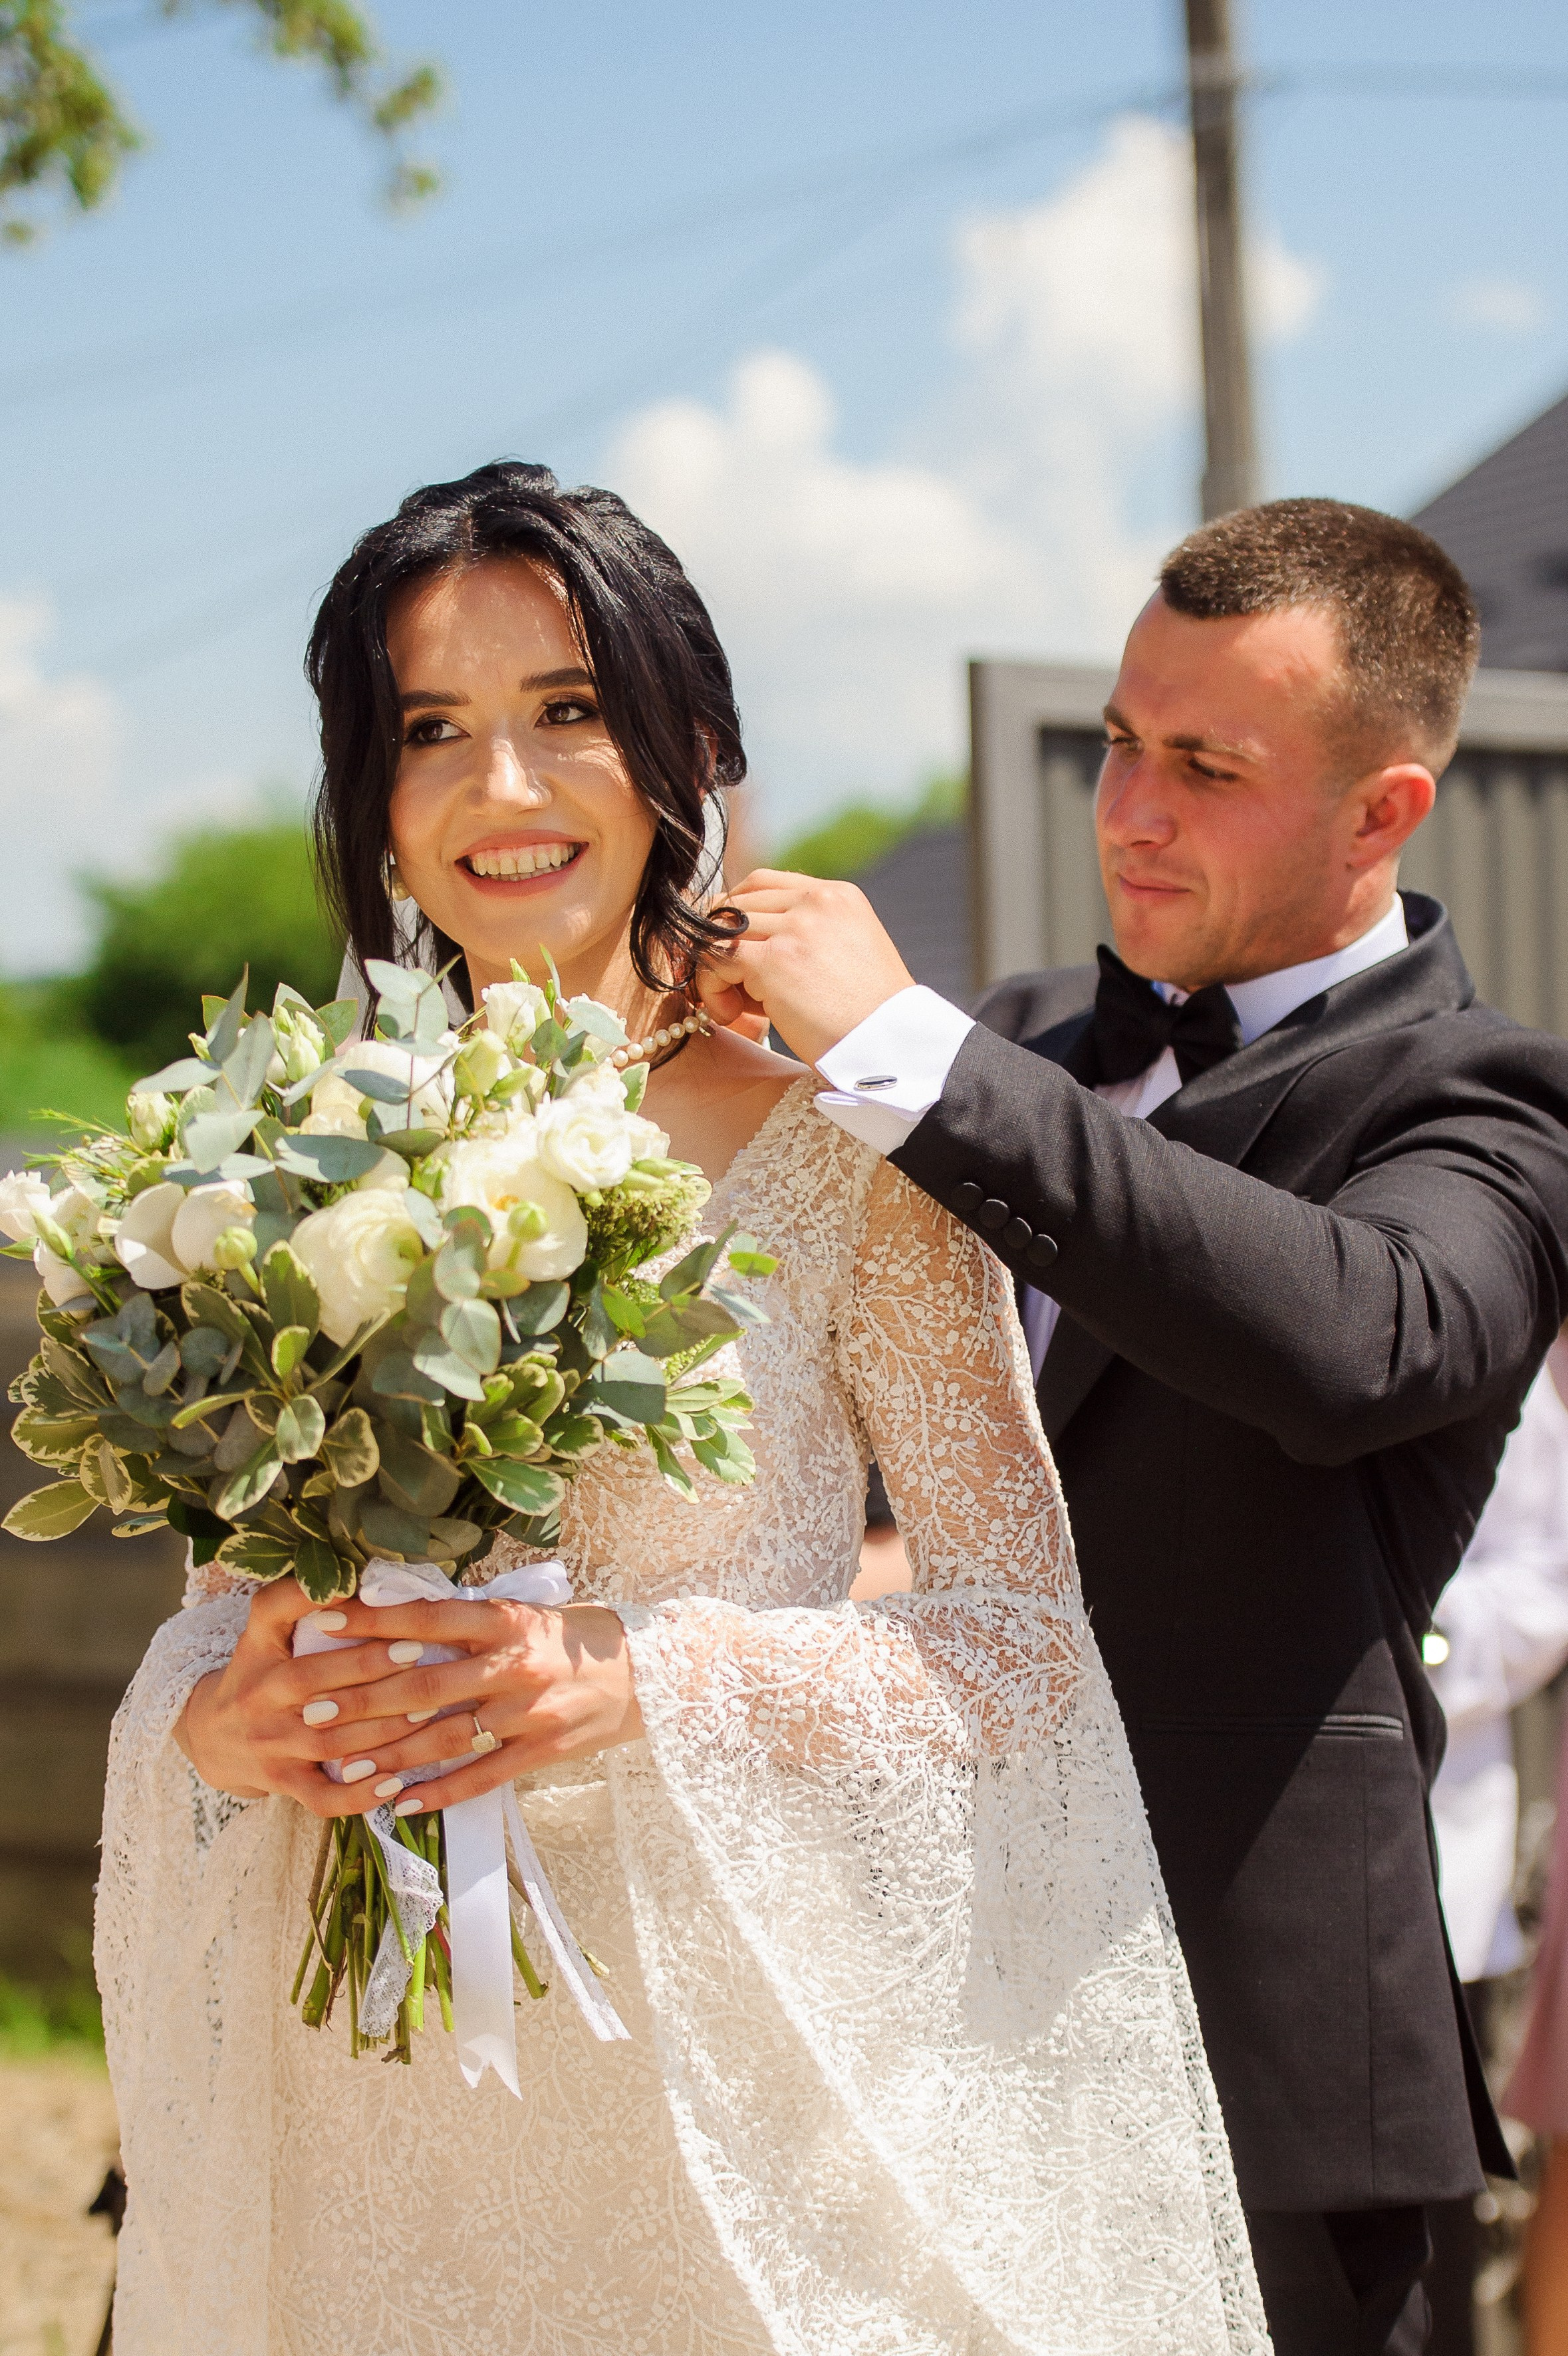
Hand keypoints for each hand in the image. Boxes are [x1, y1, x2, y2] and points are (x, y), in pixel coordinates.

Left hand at [176, 1579, 641, 1817]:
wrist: (651, 1674)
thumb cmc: (579, 1636)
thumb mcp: (530, 1611)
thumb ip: (474, 1619)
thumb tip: (403, 1614)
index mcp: (508, 1620)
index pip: (428, 1618)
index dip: (372, 1620)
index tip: (323, 1620)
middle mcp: (515, 1666)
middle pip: (424, 1686)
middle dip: (362, 1701)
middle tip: (312, 1711)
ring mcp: (530, 1713)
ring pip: (446, 1739)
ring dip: (390, 1755)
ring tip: (344, 1764)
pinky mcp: (543, 1752)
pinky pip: (482, 1777)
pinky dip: (440, 1792)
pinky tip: (402, 1803)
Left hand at [697, 870, 913, 1066]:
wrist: (891, 1046)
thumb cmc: (868, 1017)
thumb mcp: (847, 955)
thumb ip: (808, 936)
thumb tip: (744, 942)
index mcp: (836, 895)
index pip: (761, 883)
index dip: (736, 917)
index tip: (735, 955)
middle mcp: (816, 901)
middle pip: (735, 905)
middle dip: (723, 947)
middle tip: (733, 990)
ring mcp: (795, 927)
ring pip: (720, 931)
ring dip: (716, 972)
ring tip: (734, 1009)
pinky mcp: (775, 960)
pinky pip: (715, 958)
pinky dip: (711, 987)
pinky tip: (730, 1015)